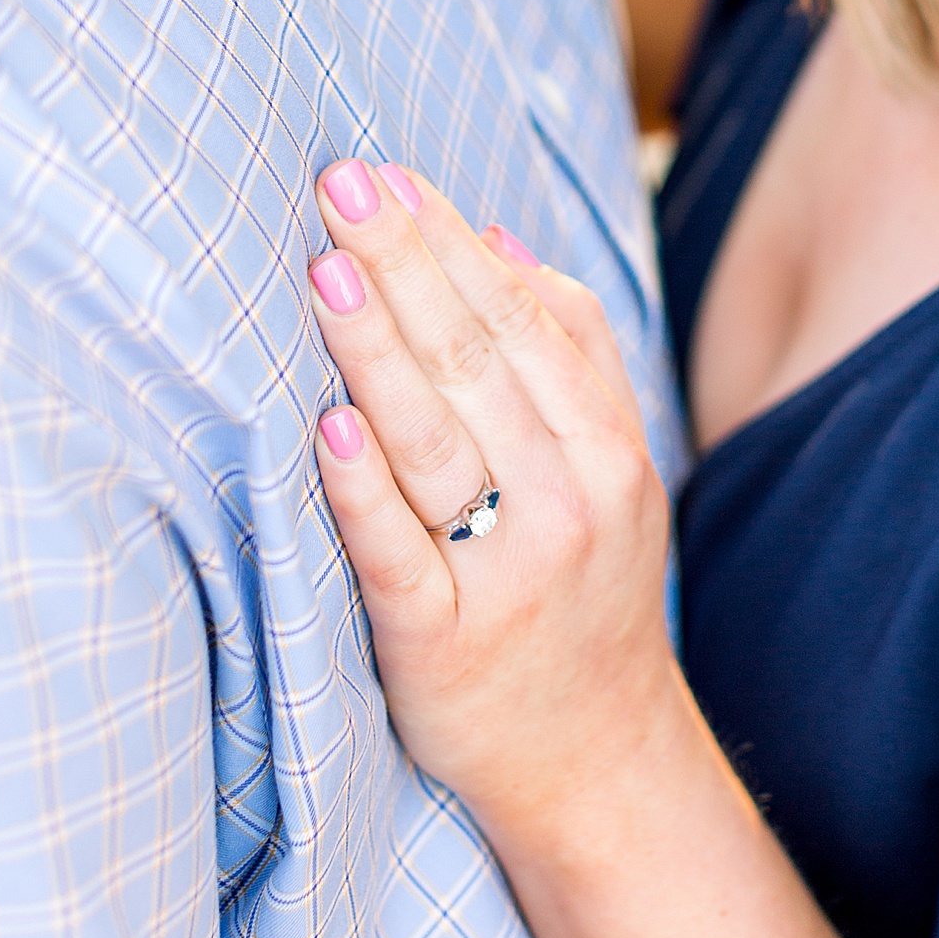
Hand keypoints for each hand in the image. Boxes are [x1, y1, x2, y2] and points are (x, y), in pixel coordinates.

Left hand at [305, 160, 681, 840]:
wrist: (598, 763)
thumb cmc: (584, 590)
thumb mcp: (612, 468)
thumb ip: (572, 350)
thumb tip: (498, 236)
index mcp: (605, 447)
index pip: (521, 318)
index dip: (451, 243)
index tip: (390, 175)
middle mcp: (567, 501)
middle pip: (475, 361)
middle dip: (404, 263)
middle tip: (341, 184)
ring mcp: (506, 575)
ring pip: (434, 440)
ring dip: (376, 346)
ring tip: (326, 267)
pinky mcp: (440, 647)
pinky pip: (395, 554)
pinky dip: (361, 488)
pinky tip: (327, 425)